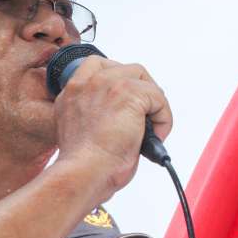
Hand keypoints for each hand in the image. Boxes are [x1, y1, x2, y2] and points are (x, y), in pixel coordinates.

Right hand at [51, 56, 172, 201]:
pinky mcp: (129, 94)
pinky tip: (156, 135)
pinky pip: (159, 97)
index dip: (120, 81)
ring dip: (155, 105)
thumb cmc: (84, 164)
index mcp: (73, 92)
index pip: (98, 65)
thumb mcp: (80, 130)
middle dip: (144, 92)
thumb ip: (94, 114)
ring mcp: (108, 84)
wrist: (84, 172)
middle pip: (129, 71)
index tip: (128, 102)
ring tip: (152, 128)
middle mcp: (88, 83)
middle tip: (146, 116)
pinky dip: (164, 118)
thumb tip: (120, 116)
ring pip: (146, 83)